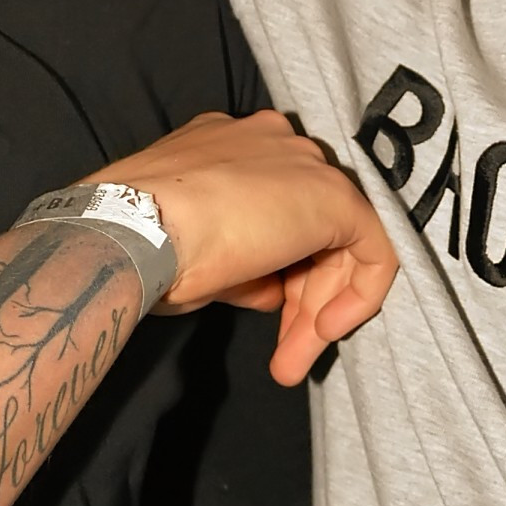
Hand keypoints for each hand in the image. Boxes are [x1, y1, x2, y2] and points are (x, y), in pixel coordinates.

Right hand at [98, 109, 397, 383]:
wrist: (134, 229)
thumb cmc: (142, 244)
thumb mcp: (195, 251)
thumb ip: (243, 262)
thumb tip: (269, 290)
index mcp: (231, 145)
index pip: (270, 208)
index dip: (274, 268)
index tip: (262, 309)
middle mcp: (273, 143)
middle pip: (306, 225)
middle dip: (299, 296)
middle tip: (284, 352)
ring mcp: (304, 163)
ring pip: (334, 241)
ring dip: (315, 309)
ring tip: (291, 363)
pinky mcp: (335, 195)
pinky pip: (371, 248)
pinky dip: (357, 297)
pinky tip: (322, 332)